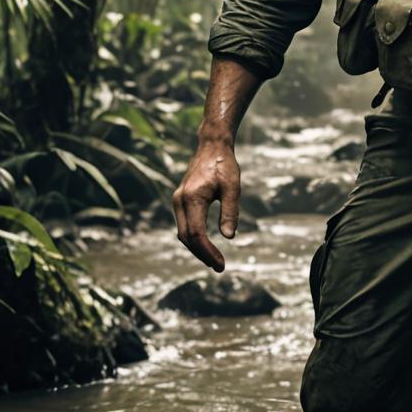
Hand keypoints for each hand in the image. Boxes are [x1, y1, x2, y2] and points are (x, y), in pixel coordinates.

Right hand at [173, 140, 240, 271]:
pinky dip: (194, 237)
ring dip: (197, 248)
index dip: (207, 252)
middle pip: (186, 237)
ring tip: (214, 260)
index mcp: (192, 197)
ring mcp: (178, 200)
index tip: (221, 264)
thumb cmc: (224, 164)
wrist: (212, 145)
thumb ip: (230, 211)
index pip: (197, 234)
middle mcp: (180, 200)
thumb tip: (229, 237)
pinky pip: (184, 224)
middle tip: (219, 266)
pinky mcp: (181, 199)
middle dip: (202, 254)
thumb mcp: (233, 187)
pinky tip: (206, 245)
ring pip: (183, 232)